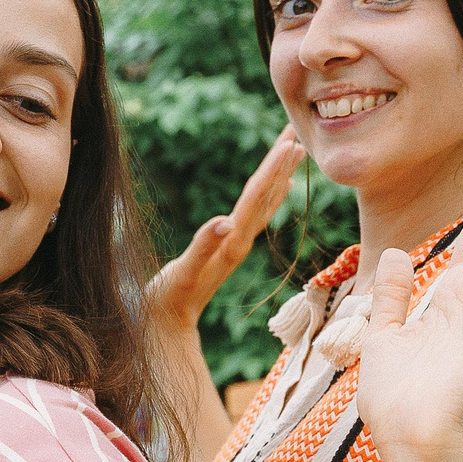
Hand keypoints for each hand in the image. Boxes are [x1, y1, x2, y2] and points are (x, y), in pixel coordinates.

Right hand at [146, 130, 300, 332]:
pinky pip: (255, 215)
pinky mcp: (228, 248)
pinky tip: (279, 187)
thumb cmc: (167, 302)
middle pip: (266, 195)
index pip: (256, 198)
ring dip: (279, 175)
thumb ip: (202, 248)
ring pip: (263, 202)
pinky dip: (268, 196)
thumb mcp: (182, 274)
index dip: (272, 169)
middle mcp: (239, 241)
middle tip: (296, 132)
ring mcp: (235, 245)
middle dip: (281, 164)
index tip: (290, 143)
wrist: (167, 329)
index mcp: (231, 242)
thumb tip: (224, 222)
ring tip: (294, 149)